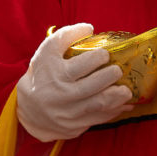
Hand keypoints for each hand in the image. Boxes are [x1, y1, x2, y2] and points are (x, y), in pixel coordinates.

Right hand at [16, 23, 131, 141]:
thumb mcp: (47, 51)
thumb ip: (66, 36)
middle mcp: (62, 96)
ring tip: (126, 90)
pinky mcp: (74, 127)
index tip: (105, 54)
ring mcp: (68, 114)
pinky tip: (123, 105)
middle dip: (110, 77)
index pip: (80, 66)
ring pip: (98, 106)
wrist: (30, 109)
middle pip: (92, 87)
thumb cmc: (42, 74)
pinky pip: (98, 119)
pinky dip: (113, 112)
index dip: (97, 58)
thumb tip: (90, 28)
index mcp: (55, 74)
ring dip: (117, 97)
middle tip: (118, 70)